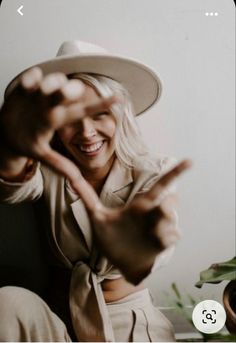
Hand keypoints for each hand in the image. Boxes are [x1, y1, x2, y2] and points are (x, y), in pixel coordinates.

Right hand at [0, 67, 117, 180]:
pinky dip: (30, 79)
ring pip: (49, 84)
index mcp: (60, 118)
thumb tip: (76, 182)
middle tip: (78, 89)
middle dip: (70, 91)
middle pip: (65, 94)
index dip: (100, 105)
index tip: (119, 100)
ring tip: (50, 88)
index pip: (82, 111)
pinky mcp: (21, 91)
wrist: (7, 134)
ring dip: (52, 84)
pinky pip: (28, 80)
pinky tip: (32, 82)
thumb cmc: (30, 143)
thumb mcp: (44, 156)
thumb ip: (59, 165)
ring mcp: (37, 96)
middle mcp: (51, 104)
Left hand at [71, 159, 191, 284]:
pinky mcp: (163, 246)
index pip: (160, 186)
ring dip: (164, 225)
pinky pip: (172, 236)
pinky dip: (166, 238)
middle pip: (171, 202)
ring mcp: (160, 231)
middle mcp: (153, 216)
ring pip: (173, 221)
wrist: (118, 263)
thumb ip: (87, 196)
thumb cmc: (110, 238)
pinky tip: (156, 242)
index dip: (175, 173)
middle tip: (159, 209)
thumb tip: (68, 175)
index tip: (190, 161)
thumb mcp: (97, 217)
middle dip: (168, 205)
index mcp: (140, 206)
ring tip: (152, 232)